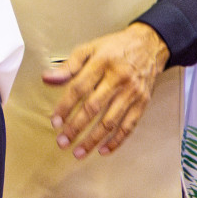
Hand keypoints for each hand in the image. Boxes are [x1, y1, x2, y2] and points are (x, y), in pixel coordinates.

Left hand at [44, 23, 169, 157]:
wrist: (149, 45)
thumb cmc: (114, 47)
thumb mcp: (88, 49)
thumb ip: (68, 66)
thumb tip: (47, 78)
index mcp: (101, 64)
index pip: (79, 89)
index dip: (65, 107)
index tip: (54, 122)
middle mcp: (118, 80)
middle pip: (94, 108)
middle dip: (76, 127)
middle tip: (62, 142)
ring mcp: (132, 93)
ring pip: (111, 121)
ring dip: (94, 140)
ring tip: (78, 152)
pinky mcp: (143, 103)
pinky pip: (129, 126)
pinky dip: (117, 140)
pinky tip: (103, 150)